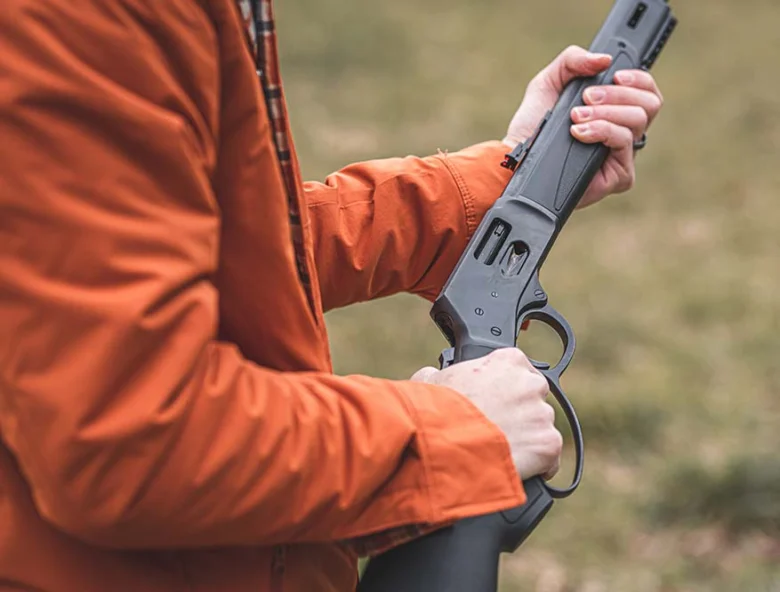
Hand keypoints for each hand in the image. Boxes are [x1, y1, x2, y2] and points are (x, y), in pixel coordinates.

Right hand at [411, 348, 561, 480]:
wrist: (444, 446)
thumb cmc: (436, 412)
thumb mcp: (430, 381)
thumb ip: (440, 374)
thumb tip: (432, 375)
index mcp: (508, 360)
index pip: (519, 371)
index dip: (506, 390)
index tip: (495, 403)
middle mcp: (531, 383)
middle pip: (534, 398)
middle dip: (519, 413)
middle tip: (496, 429)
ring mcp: (542, 414)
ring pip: (541, 429)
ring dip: (526, 439)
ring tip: (499, 451)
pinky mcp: (548, 444)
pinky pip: (550, 459)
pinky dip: (537, 466)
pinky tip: (513, 467)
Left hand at [503, 45, 663, 208]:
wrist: (517, 157)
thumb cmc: (532, 124)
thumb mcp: (548, 82)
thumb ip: (572, 60)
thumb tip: (604, 59)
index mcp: (615, 110)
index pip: (647, 90)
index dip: (638, 78)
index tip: (615, 75)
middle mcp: (624, 132)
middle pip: (649, 104)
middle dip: (617, 94)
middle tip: (586, 98)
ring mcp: (624, 154)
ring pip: (638, 120)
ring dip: (605, 112)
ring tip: (575, 117)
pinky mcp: (620, 175)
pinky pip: (624, 144)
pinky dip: (602, 131)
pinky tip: (579, 133)